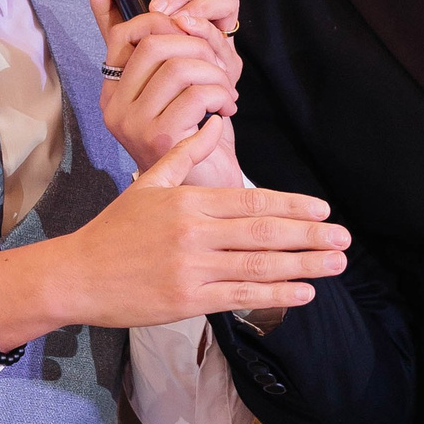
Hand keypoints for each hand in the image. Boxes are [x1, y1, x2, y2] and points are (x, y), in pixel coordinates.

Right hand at [0, 127, 347, 347]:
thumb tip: (215, 123)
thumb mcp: (147, 183)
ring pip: (260, 265)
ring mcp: (192, 268)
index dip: (292, 205)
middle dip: (310, 236)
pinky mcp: (188, 300)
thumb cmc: (114, 229)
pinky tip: (305, 292)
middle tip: (345, 238)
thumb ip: (185, 154)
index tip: (323, 210)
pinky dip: (277, 295)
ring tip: (336, 264)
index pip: (252, 200)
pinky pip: (241, 295)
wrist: (77, 274)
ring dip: (304, 265)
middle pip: (264, 232)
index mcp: (189, 201)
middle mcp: (194, 233)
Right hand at [83, 0, 241, 173]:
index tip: (190, 28)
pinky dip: (220, 94)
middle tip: (217, 64)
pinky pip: (196, 93)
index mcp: (113, 88)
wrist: (206, 187)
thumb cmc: (191, 130)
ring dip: (214, 71)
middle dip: (197, 43)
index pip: (122, 30)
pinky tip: (225, 109)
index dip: (161, 16)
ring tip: (225, 90)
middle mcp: (114, 106)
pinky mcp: (159, 139)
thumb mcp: (169, 78)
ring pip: (178, 64)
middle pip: (153, 41)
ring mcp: (132, 124)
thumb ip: (149, 36)